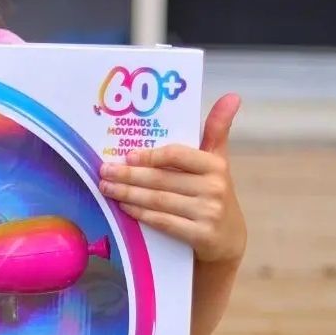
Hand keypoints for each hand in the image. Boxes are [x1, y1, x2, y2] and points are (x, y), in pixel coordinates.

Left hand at [97, 93, 246, 263]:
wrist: (229, 238)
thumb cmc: (214, 193)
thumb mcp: (217, 161)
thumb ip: (216, 129)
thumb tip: (231, 96)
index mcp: (215, 165)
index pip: (177, 155)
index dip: (150, 155)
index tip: (127, 155)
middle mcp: (213, 188)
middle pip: (161, 179)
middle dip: (128, 175)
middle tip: (104, 170)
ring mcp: (208, 213)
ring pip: (158, 200)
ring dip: (128, 193)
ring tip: (107, 187)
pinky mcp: (200, 236)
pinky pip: (163, 222)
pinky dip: (140, 214)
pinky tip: (124, 207)